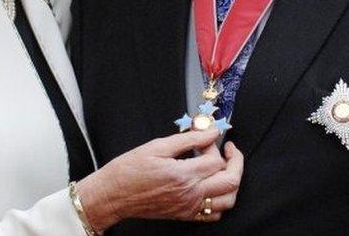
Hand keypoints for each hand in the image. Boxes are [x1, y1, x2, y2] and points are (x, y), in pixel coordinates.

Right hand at [76, 130, 243, 230]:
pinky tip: (213, 186)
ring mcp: (189, 207)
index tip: (207, 137)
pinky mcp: (185, 215)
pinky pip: (214, 214)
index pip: (216, 160)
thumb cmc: (128, 171)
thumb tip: (208, 132)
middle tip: (230, 150)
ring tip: (224, 168)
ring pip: (228, 200)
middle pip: (230, 181)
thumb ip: (187, 139)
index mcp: (182, 175)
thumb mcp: (156, 146)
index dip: (215, 145)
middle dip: (236, 162)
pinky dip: (221, 200)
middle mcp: (189, 194)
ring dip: (232, 182)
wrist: (112, 196)